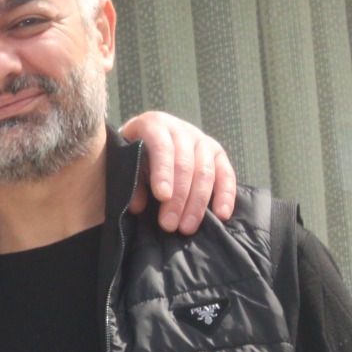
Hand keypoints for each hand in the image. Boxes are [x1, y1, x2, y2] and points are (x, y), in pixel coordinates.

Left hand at [118, 111, 235, 233]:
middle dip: (178, 197)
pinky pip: (226, 174)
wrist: (148, 140)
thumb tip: (138, 206)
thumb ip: (131, 180)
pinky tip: (221, 215)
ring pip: (205, 171)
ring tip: (187, 227)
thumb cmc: (132, 155)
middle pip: (185, 164)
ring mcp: (202, 140)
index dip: (163, 172)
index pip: (162, 147)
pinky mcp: (217, 154)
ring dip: (197, 203)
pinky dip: (226, 195)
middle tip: (169, 224)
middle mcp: (181, 129)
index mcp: (154, 124)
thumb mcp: (125, 161)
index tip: (161, 196)